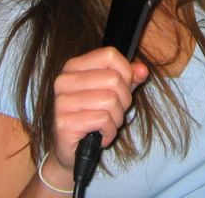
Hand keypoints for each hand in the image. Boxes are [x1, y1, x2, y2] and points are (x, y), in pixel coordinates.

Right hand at [51, 47, 148, 169]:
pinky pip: (103, 120)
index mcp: (74, 66)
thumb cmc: (93, 116)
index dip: (126, 72)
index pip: (110, 55)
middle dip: (124, 100)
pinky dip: (109, 131)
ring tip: (108, 124)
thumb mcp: (114, 92)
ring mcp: (62, 101)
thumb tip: (142, 70)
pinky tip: (101, 135)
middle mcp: (64, 80)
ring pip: (110, 100)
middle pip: (113, 79)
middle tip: (116, 112)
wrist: (71, 150)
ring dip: (117, 118)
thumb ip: (129, 78)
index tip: (124, 87)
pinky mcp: (64, 122)